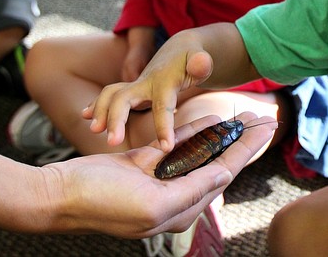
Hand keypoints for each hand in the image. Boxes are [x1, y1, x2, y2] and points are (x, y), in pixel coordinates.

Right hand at [42, 113, 274, 237]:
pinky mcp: (144, 165)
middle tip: (266, 119)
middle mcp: (174, 196)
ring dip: (223, 134)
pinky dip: (195, 133)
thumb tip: (224, 174)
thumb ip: (192, 189)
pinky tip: (213, 121)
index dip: (248, 149)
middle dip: (244, 141)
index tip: (270, 129)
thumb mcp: (153, 203)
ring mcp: (159, 180)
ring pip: (200, 153)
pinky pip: (176, 146)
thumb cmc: (101, 203)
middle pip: (219, 162)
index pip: (225, 174)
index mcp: (181, 210)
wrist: (57, 196)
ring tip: (246, 117)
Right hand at [84, 29, 214, 151]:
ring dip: (100, 111)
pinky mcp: (129, 90)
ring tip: (94, 130)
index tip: (166, 148)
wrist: (180, 49)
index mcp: (165, 82)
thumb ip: (202, 64)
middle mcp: (145, 83)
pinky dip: (96, 105)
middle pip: (124, 98)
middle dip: (116, 118)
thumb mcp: (201, 61)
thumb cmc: (194, 60)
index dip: (163, 127)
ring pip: (111, 95)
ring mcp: (135, 86)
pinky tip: (85, 116)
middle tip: (112, 142)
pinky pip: (109, 96)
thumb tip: (201, 62)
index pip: (163, 105)